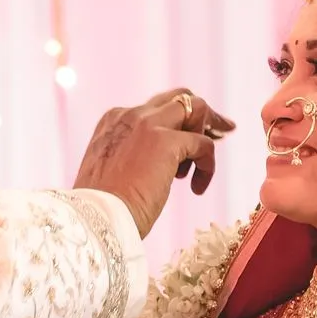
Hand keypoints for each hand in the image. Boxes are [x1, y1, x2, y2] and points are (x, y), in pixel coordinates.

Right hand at [73, 90, 232, 238]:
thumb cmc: (102, 206)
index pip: (156, 108)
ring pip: (195, 107)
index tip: (190, 140)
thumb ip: (133, 155)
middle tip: (222, 132)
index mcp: (114, 120)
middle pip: (179, 98)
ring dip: (207, 134)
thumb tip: (163, 163)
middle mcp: (130, 114)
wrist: (95, 218)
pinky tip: (196, 189)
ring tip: (201, 168)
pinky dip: (207, 166)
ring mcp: (148, 125)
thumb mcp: (114, 170)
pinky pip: (203, 144)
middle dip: (203, 114)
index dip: (178, 123)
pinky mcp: (166, 142)